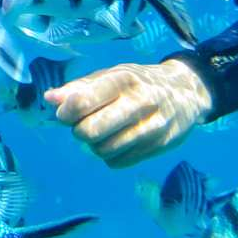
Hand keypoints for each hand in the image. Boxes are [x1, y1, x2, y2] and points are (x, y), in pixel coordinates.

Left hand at [45, 58, 212, 165]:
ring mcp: (152, 126)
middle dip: (80, 131)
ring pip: (103, 150)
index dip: (66, 113)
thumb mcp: (110, 75)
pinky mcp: (160, 146)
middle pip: (90, 132)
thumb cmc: (138, 82)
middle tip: (85, 124)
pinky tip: (119, 142)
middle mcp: (140, 102)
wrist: (187, 92)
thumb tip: (50, 99)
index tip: (66, 113)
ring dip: (95, 145)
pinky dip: (111, 156)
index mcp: (123, 79)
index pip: (83, 102)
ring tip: (104, 132)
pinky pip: (118, 162)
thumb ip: (79, 88)